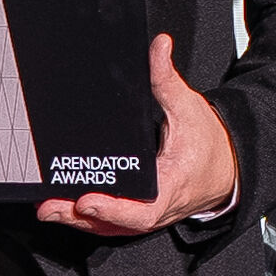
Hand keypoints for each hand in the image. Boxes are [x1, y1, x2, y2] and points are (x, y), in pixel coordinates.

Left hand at [38, 34, 237, 239]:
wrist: (226, 168)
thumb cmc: (209, 145)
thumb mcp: (189, 108)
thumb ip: (167, 79)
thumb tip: (159, 48)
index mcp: (171, 185)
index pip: (142, 208)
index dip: (113, 209)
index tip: (88, 200)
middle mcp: (157, 207)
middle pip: (115, 223)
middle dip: (81, 217)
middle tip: (52, 205)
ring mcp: (147, 215)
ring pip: (109, 227)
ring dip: (77, 221)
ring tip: (49, 208)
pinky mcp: (139, 215)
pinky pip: (111, 225)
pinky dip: (87, 221)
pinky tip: (64, 211)